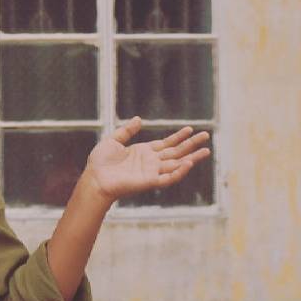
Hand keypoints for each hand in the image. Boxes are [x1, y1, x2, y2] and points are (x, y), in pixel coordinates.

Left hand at [83, 117, 210, 202]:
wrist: (94, 179)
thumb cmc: (100, 162)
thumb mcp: (112, 141)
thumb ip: (126, 131)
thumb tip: (139, 119)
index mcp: (143, 152)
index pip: (166, 143)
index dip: (178, 136)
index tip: (190, 128)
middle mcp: (151, 162)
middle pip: (176, 152)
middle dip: (191, 144)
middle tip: (206, 135)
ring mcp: (152, 172)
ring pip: (177, 164)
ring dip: (192, 158)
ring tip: (206, 150)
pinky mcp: (150, 182)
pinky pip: (169, 178)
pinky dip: (179, 171)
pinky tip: (188, 162)